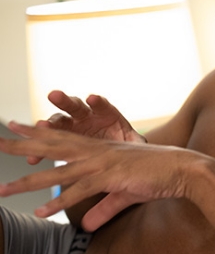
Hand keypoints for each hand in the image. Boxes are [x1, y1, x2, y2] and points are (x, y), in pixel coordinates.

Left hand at [0, 122, 205, 231]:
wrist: (184, 169)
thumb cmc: (159, 176)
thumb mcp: (126, 194)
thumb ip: (103, 208)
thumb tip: (85, 225)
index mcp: (101, 150)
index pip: (63, 139)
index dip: (38, 135)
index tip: (15, 128)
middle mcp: (98, 152)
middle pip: (53, 147)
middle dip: (22, 146)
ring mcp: (103, 162)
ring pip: (58, 171)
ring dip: (29, 182)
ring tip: (2, 190)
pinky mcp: (112, 176)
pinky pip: (80, 190)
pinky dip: (59, 201)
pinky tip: (41, 210)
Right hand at [27, 90, 144, 164]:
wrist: (114, 156)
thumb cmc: (124, 145)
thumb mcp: (133, 144)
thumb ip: (136, 142)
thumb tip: (142, 142)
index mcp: (106, 114)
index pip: (102, 105)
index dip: (97, 102)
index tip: (93, 98)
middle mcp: (86, 117)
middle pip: (74, 105)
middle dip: (64, 100)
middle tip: (54, 95)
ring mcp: (71, 127)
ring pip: (57, 121)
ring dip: (48, 124)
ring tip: (42, 127)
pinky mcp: (61, 141)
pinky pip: (48, 144)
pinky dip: (40, 150)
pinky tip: (34, 158)